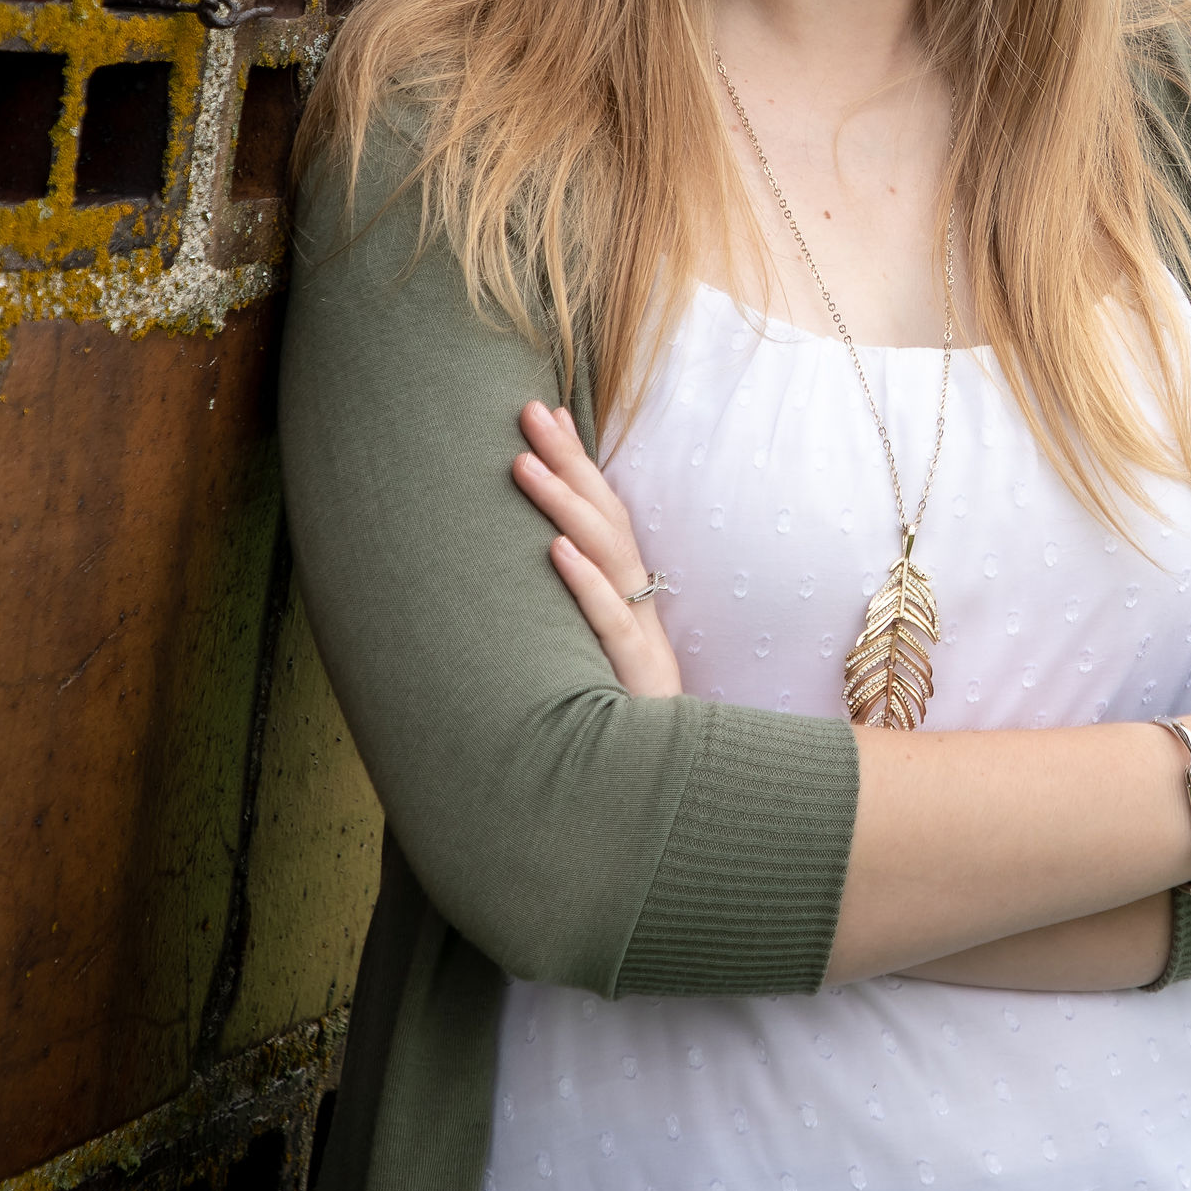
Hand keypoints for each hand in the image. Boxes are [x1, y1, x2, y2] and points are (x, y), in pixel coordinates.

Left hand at [512, 400, 681, 698]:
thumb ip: (577, 612)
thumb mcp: (596, 654)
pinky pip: (608, 618)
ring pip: (604, 553)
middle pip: (605, 515)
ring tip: (522, 463)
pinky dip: (585, 581)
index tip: (547, 412)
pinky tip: (555, 550)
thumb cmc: (623, 716)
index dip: (578, 462)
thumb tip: (536, 565)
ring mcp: (638, 633)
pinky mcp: (633, 671)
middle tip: (528, 411)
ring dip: (564, 504)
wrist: (667, 779)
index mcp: (627, 592)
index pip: (603, 512)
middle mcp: (636, 601)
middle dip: (567, 460)